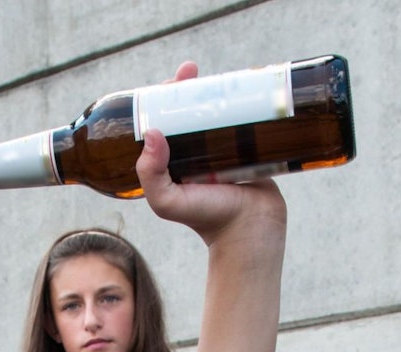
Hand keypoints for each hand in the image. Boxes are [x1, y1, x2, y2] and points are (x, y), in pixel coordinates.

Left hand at [136, 62, 286, 247]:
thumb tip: (152, 132)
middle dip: (186, 87)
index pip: (161, 122)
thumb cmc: (205, 219)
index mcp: (170, 160)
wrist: (250, 230)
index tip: (168, 83)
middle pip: (187, 111)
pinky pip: (242, 119)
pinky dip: (242, 102)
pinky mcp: (248, 148)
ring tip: (215, 74)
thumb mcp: (166, 201)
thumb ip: (150, 173)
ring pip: (214, 112)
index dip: (161, 100)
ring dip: (214, 89)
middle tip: (190, 71)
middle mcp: (193, 152)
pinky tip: (243, 85)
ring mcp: (221, 149)